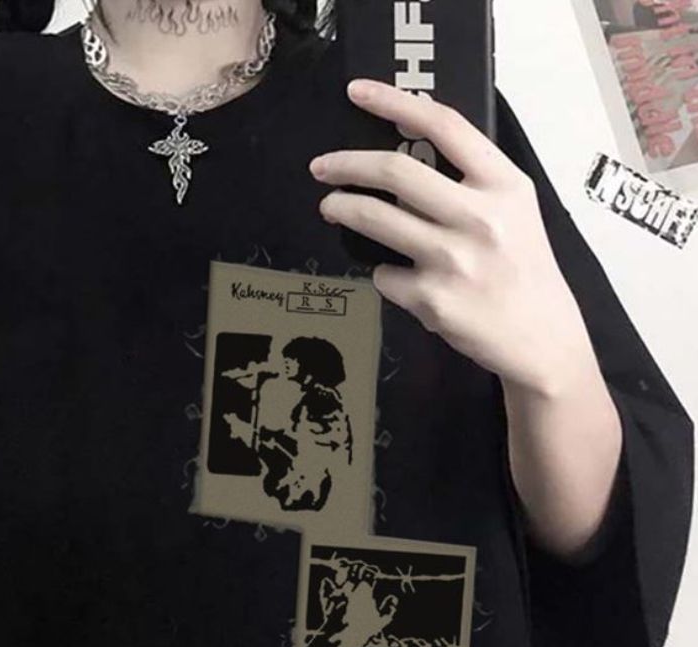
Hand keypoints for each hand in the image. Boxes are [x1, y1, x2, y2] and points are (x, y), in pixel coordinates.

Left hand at [310, 79, 597, 395]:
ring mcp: (453, 259)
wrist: (540, 337)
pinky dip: (384, 274)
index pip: (444, 125)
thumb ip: (471, 181)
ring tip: (331, 207)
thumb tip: (403, 162)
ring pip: (376, 219)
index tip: (357, 93)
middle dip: (346, 164)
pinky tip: (403, 281)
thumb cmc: (521, 268)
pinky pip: (385, 275)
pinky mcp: (431, 300)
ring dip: (342, 209)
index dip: (395, 102)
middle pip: (396, 171)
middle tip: (322, 168)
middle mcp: (480, 216)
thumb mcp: (513, 210)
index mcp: (504, 184)